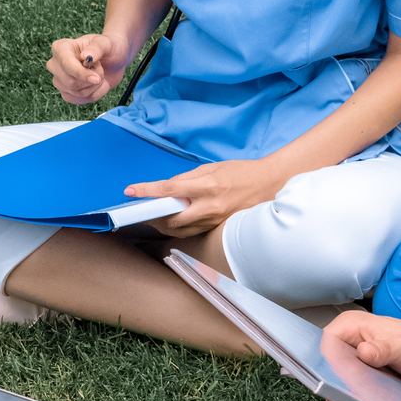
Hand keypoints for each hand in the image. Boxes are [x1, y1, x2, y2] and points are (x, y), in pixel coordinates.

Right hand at [47, 32, 131, 104]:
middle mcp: (55, 65)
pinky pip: (81, 100)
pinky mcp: (67, 94)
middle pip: (71, 82)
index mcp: (60, 48)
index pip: (66, 64)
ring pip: (78, 93)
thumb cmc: (107, 48)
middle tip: (101, 69)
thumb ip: (97, 47)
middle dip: (93, 79)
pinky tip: (97, 84)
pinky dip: (95, 94)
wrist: (112, 61)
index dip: (81, 73)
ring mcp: (59, 81)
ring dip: (95, 86)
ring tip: (99, 74)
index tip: (96, 79)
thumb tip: (87, 55)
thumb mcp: (105, 43)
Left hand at [126, 158, 284, 236]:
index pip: (169, 190)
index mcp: (207, 186)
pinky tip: (170, 222)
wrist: (269, 184)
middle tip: (139, 209)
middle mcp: (209, 206)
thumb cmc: (241, 172)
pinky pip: (190, 233)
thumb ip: (186, 178)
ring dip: (161, 224)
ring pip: (178, 230)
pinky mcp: (216, 228)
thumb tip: (167, 187)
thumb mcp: (212, 168)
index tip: (131, 191)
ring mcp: (213, 220)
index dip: (146, 191)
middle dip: (150, 215)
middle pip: (170, 217)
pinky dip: (176, 229)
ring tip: (151, 217)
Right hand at [321, 309, 400, 389]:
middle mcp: (343, 348)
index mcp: (347, 329)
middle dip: (336, 390)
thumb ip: (383, 349)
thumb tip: (365, 352)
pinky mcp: (356, 383)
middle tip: (357, 397)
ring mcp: (348, 367)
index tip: (338, 384)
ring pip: (331, 391)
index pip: (320, 349)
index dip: (324, 368)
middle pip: (322, 374)